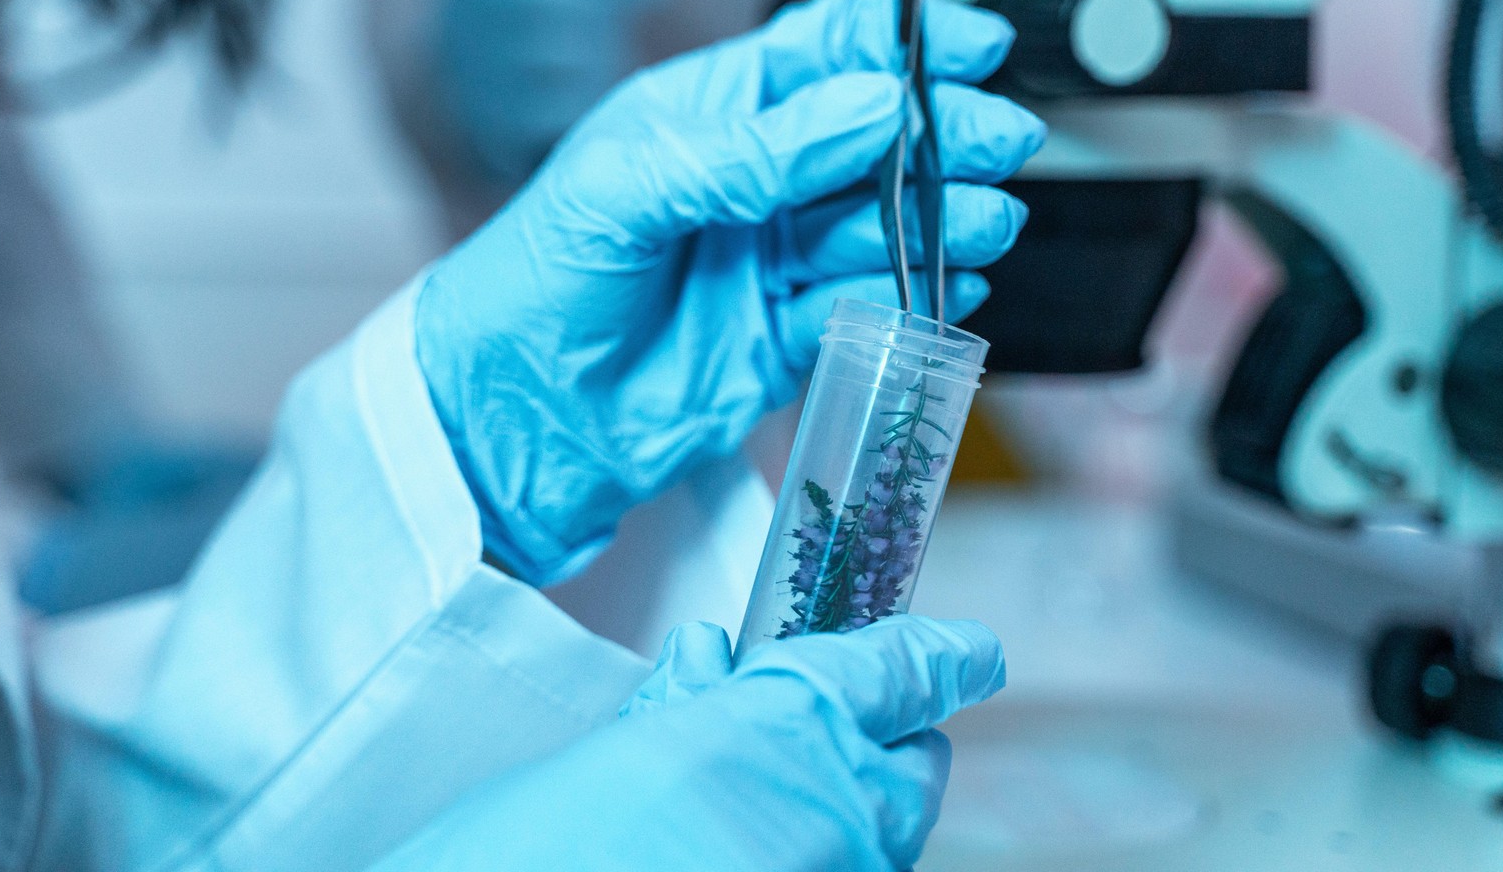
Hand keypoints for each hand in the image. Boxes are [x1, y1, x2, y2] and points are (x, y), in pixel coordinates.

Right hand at [371, 616, 1005, 871]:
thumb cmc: (530, 856)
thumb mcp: (600, 765)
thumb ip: (675, 716)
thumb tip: (706, 664)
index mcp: (784, 726)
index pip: (902, 671)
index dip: (943, 655)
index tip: (972, 651)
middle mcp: (838, 812)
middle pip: (912, 773)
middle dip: (885, 751)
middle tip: (827, 743)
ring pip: (879, 845)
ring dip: (839, 824)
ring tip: (761, 817)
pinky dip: (811, 865)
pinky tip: (745, 855)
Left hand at [415, 0, 1044, 581]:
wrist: (506, 419)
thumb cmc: (535, 278)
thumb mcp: (632, 187)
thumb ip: (754, 150)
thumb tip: (872, 104)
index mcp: (707, 115)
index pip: (819, 53)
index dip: (899, 43)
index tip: (972, 45)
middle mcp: (748, 181)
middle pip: (868, 139)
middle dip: (940, 133)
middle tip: (1001, 138)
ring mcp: (767, 261)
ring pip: (877, 224)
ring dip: (937, 215)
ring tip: (986, 215)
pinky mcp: (782, 340)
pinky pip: (865, 306)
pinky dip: (914, 295)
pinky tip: (954, 281)